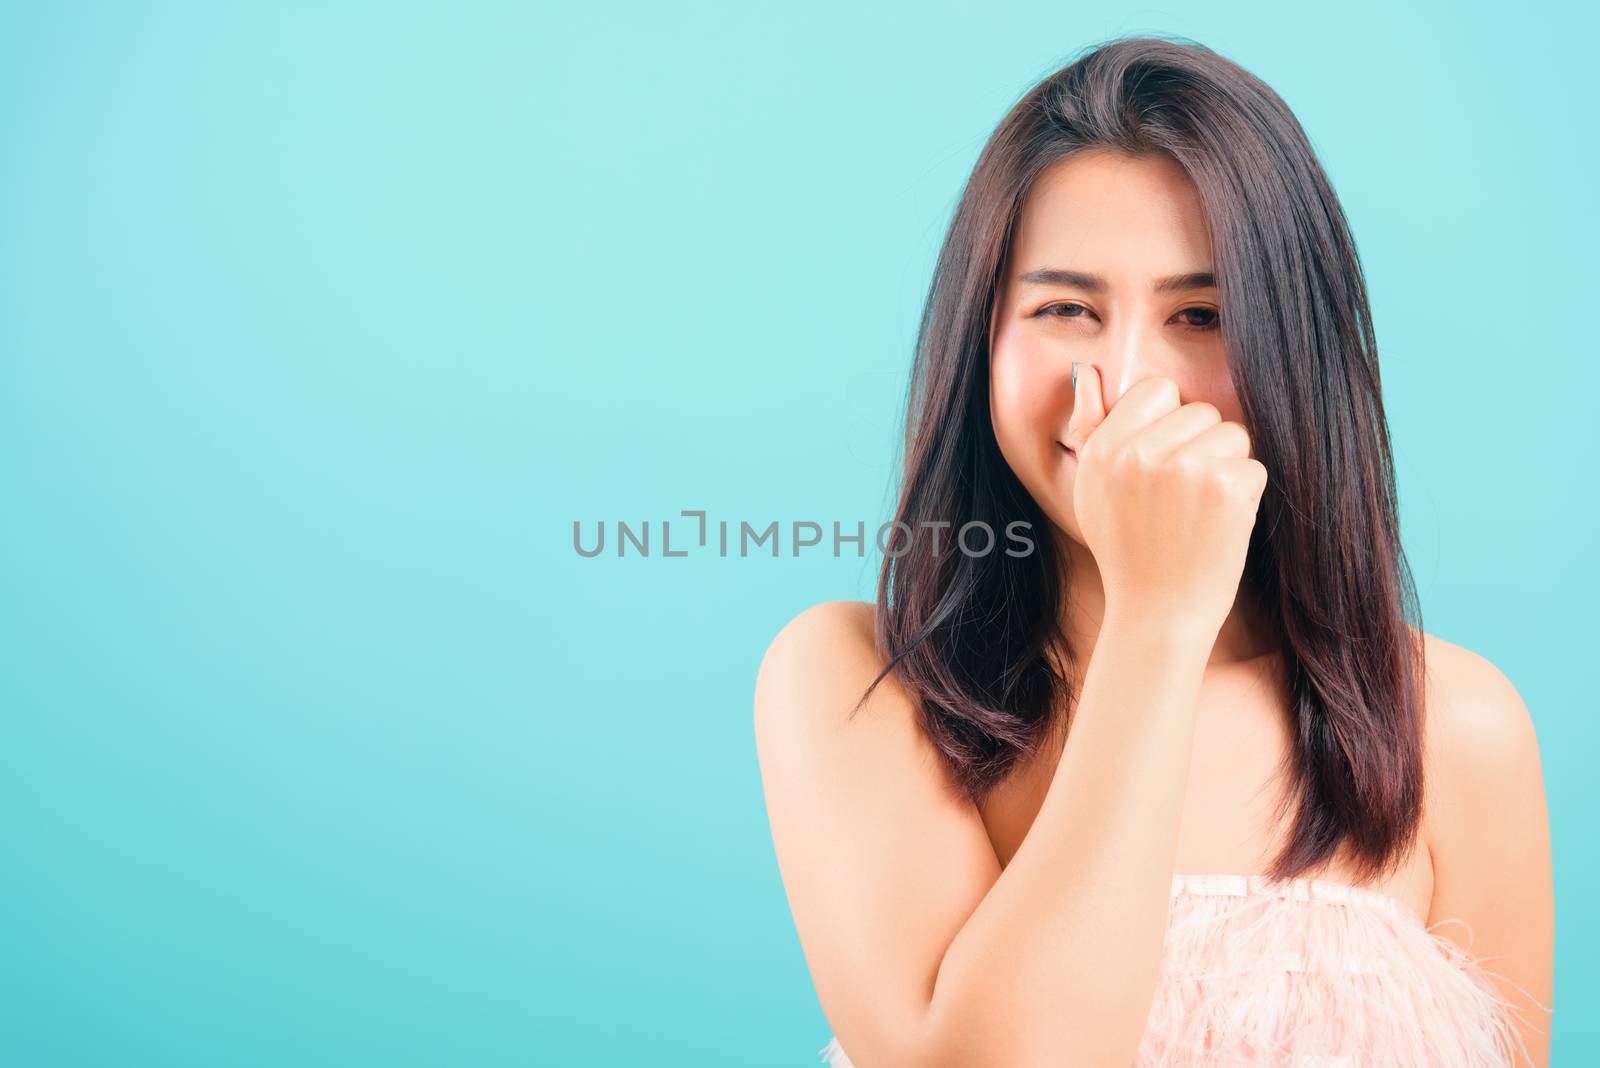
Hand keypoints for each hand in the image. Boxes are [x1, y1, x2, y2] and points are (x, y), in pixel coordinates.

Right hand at [1062, 364, 1267, 642]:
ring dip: (1227, 469)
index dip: (1168, 423)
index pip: (1157, 390)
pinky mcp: (1227, 487)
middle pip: (1201, 411)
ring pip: (1232, 435)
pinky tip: (1219, 526)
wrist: (1157, 614)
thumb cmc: (1127, 551)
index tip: (1163, 461)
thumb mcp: (1093, 490)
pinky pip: (1253, 466)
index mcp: (1104, 448)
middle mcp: (1139, 452)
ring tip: (1201, 512)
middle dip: (1201, 447)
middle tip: (1182, 499)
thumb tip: (1090, 371)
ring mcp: (1185, 468)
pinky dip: (1245, 496)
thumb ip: (1092, 427)